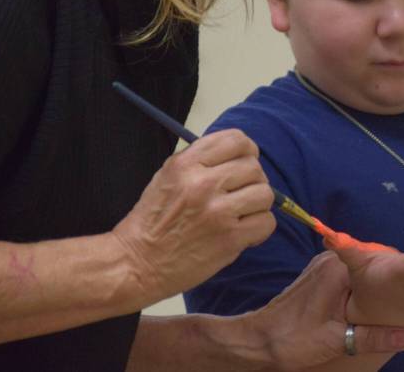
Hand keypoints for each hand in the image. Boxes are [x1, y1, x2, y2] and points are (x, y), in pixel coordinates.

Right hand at [110, 129, 275, 302]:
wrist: (137, 263)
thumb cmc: (153, 221)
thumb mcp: (167, 176)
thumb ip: (200, 160)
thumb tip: (239, 154)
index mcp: (186, 164)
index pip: (237, 140)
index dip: (247, 151)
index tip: (244, 161)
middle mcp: (203, 184)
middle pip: (254, 167)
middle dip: (252, 180)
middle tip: (241, 193)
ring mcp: (218, 212)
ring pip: (265, 194)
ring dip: (258, 204)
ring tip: (242, 213)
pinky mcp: (229, 239)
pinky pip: (266, 222)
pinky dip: (260, 228)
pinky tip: (244, 232)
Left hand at [241, 252, 403, 369]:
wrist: (257, 340)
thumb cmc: (293, 340)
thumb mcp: (336, 342)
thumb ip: (373, 337)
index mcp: (337, 271)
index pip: (379, 261)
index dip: (398, 274)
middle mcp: (330, 262)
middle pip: (371, 265)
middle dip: (388, 281)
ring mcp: (322, 267)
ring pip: (359, 272)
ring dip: (374, 286)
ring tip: (395, 302)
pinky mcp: (316, 277)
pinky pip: (348, 278)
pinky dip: (360, 289)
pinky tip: (370, 305)